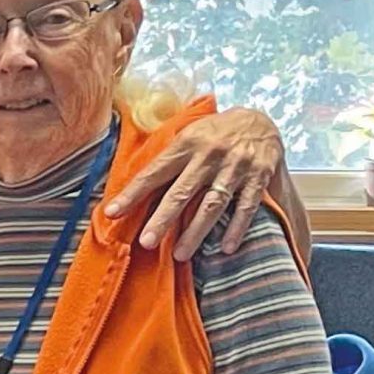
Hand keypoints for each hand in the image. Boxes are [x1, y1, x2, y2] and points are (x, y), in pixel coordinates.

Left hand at [107, 106, 284, 258]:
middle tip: (146, 242)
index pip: (154, 172)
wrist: (262, 118)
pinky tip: (226, 248)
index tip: (111, 213)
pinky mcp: (259, 176)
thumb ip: (168, 159)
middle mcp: (209, 155)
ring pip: (213, 204)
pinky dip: (237, 227)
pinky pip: (247, 205)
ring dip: (196, 231)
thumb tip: (133, 189)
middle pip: (182, 192)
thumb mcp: (189, 135)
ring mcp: (235, 166)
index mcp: (186, 143)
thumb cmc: (214, 134)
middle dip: (163, 218)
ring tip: (179, 255)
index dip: (132, 193)